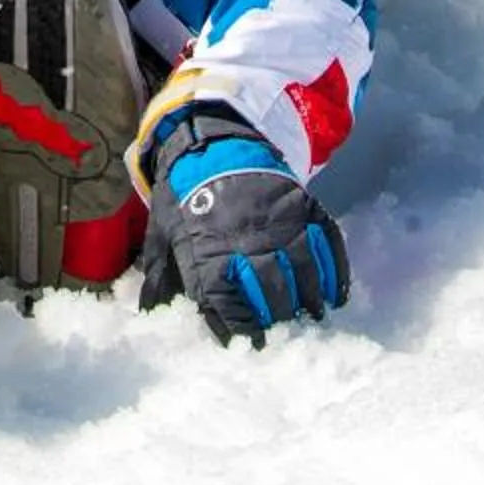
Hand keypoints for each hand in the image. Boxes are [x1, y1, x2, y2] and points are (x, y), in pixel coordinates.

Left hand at [138, 105, 348, 346]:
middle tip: (285, 329)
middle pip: (272, 293)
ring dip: (311, 299)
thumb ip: (159, 276)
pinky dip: (335, 272)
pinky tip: (335, 295)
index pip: (229, 304)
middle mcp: (249, 241)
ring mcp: (279, 221)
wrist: (208, 140)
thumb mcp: (162, 232)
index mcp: (211, 252)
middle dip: (280, 317)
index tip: (254, 344)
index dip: (242, 328)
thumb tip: (148, 314)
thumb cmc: (183, 193)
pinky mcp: (300, 203)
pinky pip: (326, 244)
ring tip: (312, 315)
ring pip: (303, 272)